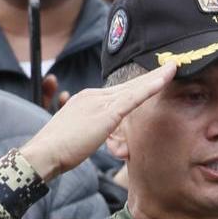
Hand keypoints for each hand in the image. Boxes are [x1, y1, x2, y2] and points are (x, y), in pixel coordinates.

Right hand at [18, 62, 174, 180]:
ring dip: (156, 77)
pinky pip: (134, 97)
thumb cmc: (56, 150)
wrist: (43, 153)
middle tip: (171, 65)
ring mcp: (99, 102)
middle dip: (150, 75)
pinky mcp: (106, 113)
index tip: (154, 78)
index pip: (118, 90)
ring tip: (173, 67)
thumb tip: (97, 132)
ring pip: (134, 87)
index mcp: (86, 99)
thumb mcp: (76, 134)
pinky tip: (165, 79)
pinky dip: (151, 86)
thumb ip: (89, 128)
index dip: (138, 84)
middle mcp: (93, 96)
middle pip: (128, 84)